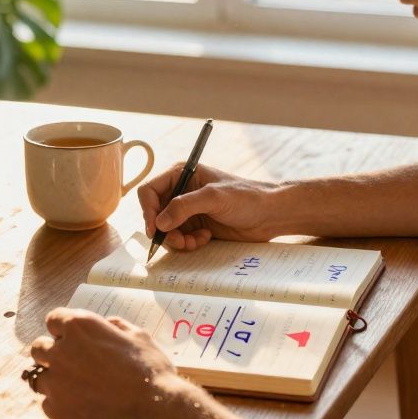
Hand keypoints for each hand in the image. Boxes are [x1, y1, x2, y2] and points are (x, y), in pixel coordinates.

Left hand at [29, 308, 188, 418]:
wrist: (155, 414)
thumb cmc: (151, 371)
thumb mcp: (139, 337)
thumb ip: (117, 326)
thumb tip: (107, 324)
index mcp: (80, 326)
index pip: (54, 319)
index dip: (64, 330)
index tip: (73, 340)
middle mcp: (60, 351)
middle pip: (38, 348)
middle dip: (51, 353)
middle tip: (72, 365)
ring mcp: (55, 383)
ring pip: (39, 377)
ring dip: (54, 380)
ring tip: (76, 389)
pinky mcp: (56, 411)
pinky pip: (48, 404)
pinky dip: (61, 404)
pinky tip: (82, 407)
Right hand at [137, 164, 280, 250]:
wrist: (269, 215)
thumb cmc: (246, 198)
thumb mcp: (214, 198)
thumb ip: (184, 206)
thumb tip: (160, 222)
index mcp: (182, 175)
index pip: (149, 191)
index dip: (148, 210)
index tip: (156, 229)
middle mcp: (181, 192)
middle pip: (155, 214)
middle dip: (165, 231)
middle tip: (179, 241)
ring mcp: (188, 211)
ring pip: (166, 231)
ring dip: (177, 240)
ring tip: (195, 242)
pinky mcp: (196, 226)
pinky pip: (179, 239)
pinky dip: (187, 244)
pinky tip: (205, 239)